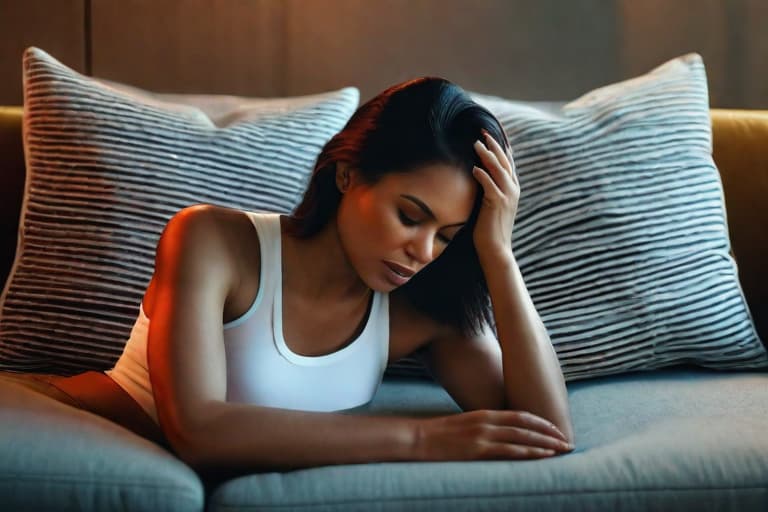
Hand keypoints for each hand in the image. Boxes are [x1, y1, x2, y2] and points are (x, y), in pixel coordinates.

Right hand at [414, 409, 573, 461]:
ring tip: (563, 449)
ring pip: (523, 437)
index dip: (542, 422)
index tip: (557, 430)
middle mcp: (487, 421)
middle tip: (568, 441)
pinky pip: (510, 450)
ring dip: (546, 443)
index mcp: (484, 414)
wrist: (416, 439)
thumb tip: (501, 437)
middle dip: (550, 433)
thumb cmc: (438, 436)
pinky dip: (530, 452)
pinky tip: (544, 456)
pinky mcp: (478, 449)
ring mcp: (483, 435)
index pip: (521, 414)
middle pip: (527, 424)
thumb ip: (484, 428)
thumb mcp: (464, 426)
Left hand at [472, 130, 518, 259]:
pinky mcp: (497, 204)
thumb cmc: (490, 229)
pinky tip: (474, 168)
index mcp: (512, 189)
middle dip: (494, 145)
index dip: (500, 147)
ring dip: (487, 155)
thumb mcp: (491, 206)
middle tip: (483, 132)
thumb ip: (489, 191)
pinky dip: (483, 175)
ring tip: (476, 144)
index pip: (508, 163)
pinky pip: (490, 185)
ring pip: (498, 170)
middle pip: (504, 161)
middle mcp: (512, 190)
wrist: (496, 249)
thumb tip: (479, 177)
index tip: (491, 134)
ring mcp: (506, 197)